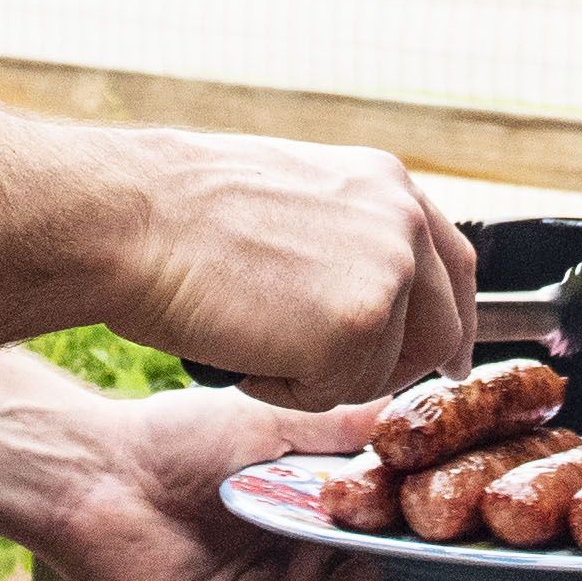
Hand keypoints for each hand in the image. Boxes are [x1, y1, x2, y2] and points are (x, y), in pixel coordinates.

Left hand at [38, 386, 395, 580]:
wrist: (97, 472)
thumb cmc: (169, 440)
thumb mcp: (272, 423)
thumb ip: (339, 427)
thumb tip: (401, 409)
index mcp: (282, 515)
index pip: (356, 529)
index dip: (390, 514)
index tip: (426, 490)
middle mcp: (268, 562)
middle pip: (350, 572)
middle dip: (381, 545)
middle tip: (411, 515)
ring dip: (348, 566)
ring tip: (356, 525)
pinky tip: (307, 549)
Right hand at [111, 131, 476, 409]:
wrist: (130, 217)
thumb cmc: (176, 212)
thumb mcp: (291, 198)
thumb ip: (347, 237)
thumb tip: (371, 295)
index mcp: (386, 183)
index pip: (452, 266)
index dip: (449, 320)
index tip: (449, 359)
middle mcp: (403, 222)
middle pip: (437, 331)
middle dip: (385, 368)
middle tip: (321, 374)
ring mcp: (388, 274)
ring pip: (379, 372)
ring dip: (315, 375)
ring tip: (248, 328)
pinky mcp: (359, 328)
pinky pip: (332, 396)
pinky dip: (280, 390)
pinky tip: (239, 343)